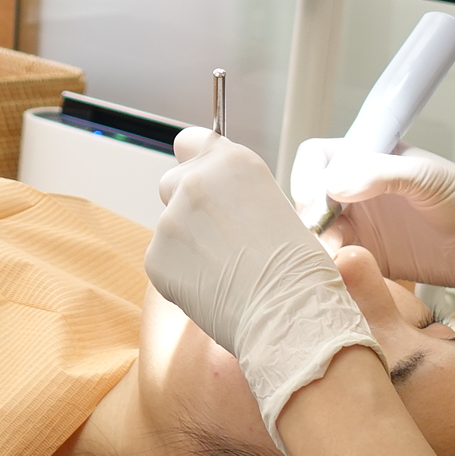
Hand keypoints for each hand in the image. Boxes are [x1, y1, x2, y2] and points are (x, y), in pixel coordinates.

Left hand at [149, 128, 378, 453]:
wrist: (289, 314)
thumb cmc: (298, 266)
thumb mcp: (274, 204)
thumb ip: (237, 191)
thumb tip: (219, 197)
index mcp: (230, 161)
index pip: (190, 141)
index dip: (196, 161)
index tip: (202, 178)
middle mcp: (193, 182)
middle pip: (172, 182)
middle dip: (188, 204)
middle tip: (220, 236)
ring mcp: (170, 221)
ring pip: (169, 227)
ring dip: (187, 243)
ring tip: (226, 271)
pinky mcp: (156, 258)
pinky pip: (163, 261)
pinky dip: (180, 273)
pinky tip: (213, 289)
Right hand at [294, 138, 454, 318]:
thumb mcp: (427, 178)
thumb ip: (380, 175)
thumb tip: (333, 186)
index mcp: (367, 159)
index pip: (317, 158)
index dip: (306, 176)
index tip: (315, 202)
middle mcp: (357, 191)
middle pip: (308, 198)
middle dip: (307, 218)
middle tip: (324, 240)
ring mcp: (361, 227)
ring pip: (318, 233)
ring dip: (317, 247)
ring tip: (335, 263)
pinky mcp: (370, 261)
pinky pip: (337, 263)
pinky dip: (331, 269)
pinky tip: (342, 277)